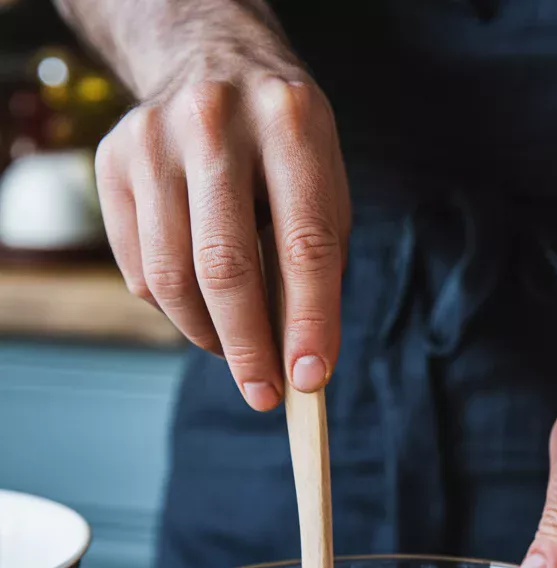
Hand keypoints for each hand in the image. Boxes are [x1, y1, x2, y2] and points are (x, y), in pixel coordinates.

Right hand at [95, 45, 349, 407]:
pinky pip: (140, 270)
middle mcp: (215, 121)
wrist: (211, 64)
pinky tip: (199, 302)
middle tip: (263, 394)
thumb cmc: (284, 151)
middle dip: (248, 347)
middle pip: (226, 266)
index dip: (309, 321)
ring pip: (173, 277)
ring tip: (234, 348)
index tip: (309, 379)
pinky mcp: (112, 161)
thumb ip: (318, 270)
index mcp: (291, 123)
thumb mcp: (324, 191)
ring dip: (207, 334)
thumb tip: (301, 366)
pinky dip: (173, 307)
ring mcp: (153, 139)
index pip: (305, 244)